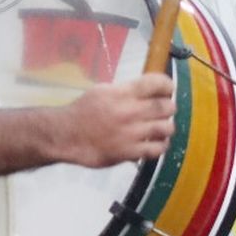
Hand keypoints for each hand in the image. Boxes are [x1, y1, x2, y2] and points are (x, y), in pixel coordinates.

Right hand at [53, 73, 175, 166]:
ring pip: (166, 128)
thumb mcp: (103, 91)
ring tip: (161, 127)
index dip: (167, 85)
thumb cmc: (83, 110)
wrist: (67, 136)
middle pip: (166, 106)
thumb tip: (149, 89)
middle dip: (168, 107)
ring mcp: (132, 133)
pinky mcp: (130, 152)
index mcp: (123, 93)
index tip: (167, 89)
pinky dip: (161, 145)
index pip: (157, 83)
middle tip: (164, 110)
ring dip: (166, 126)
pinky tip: (156, 142)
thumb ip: (126, 90)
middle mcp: (130, 111)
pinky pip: (157, 149)